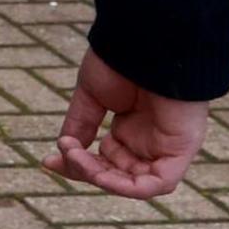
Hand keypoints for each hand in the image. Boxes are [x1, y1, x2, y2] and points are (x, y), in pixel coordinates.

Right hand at [47, 49, 206, 197]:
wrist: (146, 41)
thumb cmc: (121, 60)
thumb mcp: (93, 96)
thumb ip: (81, 125)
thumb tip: (64, 150)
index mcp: (132, 128)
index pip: (105, 159)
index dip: (78, 165)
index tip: (48, 161)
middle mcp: (150, 141)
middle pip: (117, 174)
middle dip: (85, 171)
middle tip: (61, 155)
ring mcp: (166, 147)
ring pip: (135, 183)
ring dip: (101, 177)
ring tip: (75, 156)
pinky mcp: (181, 151)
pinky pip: (157, 183)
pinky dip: (127, 186)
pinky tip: (100, 173)